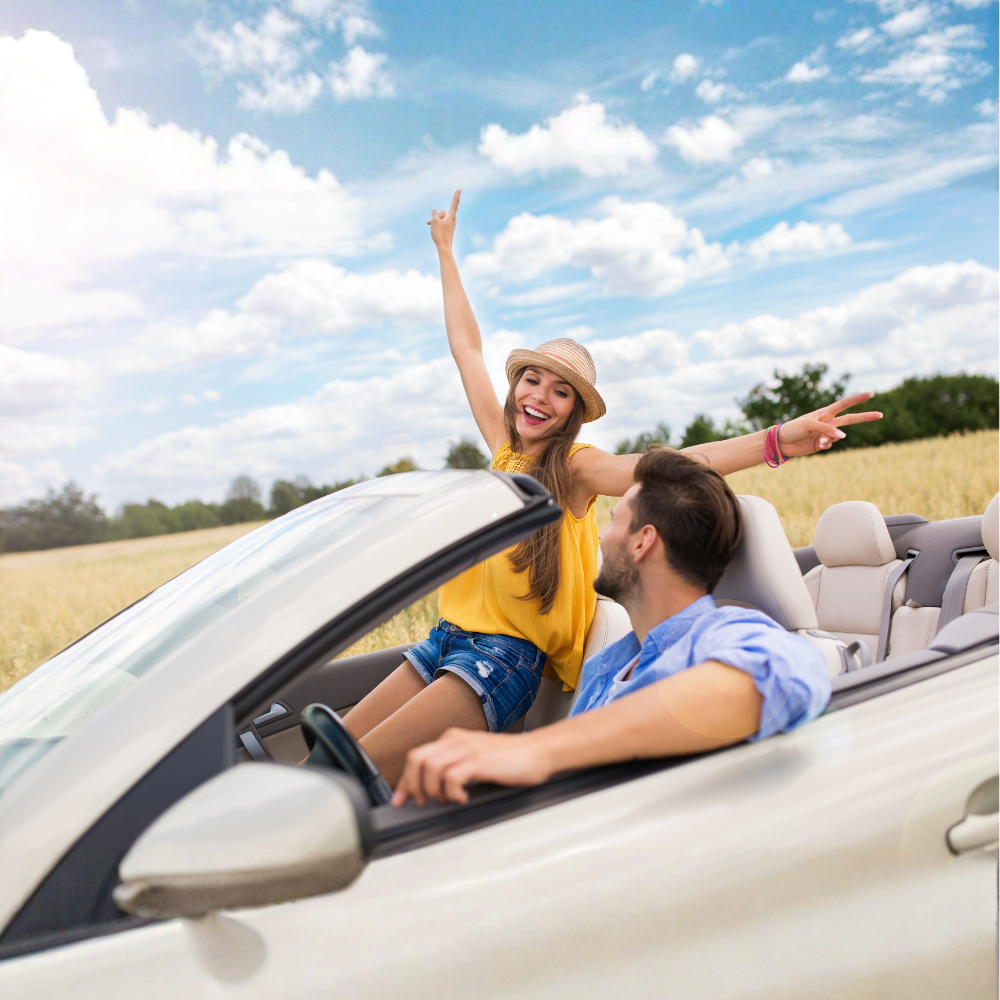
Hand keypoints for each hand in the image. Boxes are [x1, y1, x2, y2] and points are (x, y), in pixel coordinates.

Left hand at [391, 728, 551, 805]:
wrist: (538, 752)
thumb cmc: (510, 758)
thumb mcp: (476, 757)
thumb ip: (455, 765)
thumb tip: (434, 788)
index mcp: (453, 739)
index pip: (417, 755)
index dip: (405, 780)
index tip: (401, 799)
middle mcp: (457, 741)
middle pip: (417, 759)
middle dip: (412, 785)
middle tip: (421, 803)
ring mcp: (468, 749)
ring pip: (431, 767)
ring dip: (432, 790)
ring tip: (445, 800)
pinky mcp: (481, 761)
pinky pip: (452, 777)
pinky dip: (452, 792)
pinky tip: (463, 799)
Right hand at [427, 189, 460, 251]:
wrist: (444, 247)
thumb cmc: (440, 234)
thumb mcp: (434, 221)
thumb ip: (434, 213)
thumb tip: (434, 209)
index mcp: (451, 216)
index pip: (454, 203)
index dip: (456, 196)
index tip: (459, 189)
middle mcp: (453, 219)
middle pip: (443, 212)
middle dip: (437, 216)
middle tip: (435, 224)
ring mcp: (451, 224)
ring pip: (441, 218)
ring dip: (436, 221)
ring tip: (433, 228)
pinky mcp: (449, 229)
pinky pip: (442, 223)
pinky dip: (437, 224)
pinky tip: (432, 228)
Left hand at [778, 392, 881, 456]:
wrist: (781, 443)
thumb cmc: (793, 428)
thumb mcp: (809, 425)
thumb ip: (827, 429)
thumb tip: (843, 437)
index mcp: (825, 413)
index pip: (844, 404)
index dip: (856, 399)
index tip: (869, 394)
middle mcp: (828, 423)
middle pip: (851, 419)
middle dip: (865, 417)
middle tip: (881, 415)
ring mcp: (826, 434)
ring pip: (838, 436)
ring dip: (832, 438)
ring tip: (820, 440)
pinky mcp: (822, 444)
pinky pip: (830, 445)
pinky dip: (827, 445)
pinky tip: (818, 444)